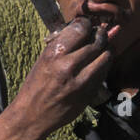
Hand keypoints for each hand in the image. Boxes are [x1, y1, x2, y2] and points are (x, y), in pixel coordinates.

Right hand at [10, 16, 114, 139]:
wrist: (33, 115)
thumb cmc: (36, 84)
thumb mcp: (44, 59)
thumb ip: (65, 43)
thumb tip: (85, 26)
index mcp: (54, 54)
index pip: (81, 28)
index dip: (88, 24)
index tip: (88, 25)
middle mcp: (68, 66)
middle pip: (97, 41)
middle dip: (101, 35)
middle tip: (99, 34)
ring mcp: (81, 81)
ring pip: (106, 57)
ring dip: (106, 50)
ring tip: (101, 49)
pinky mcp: (89, 94)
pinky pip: (104, 73)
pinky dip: (104, 66)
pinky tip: (98, 65)